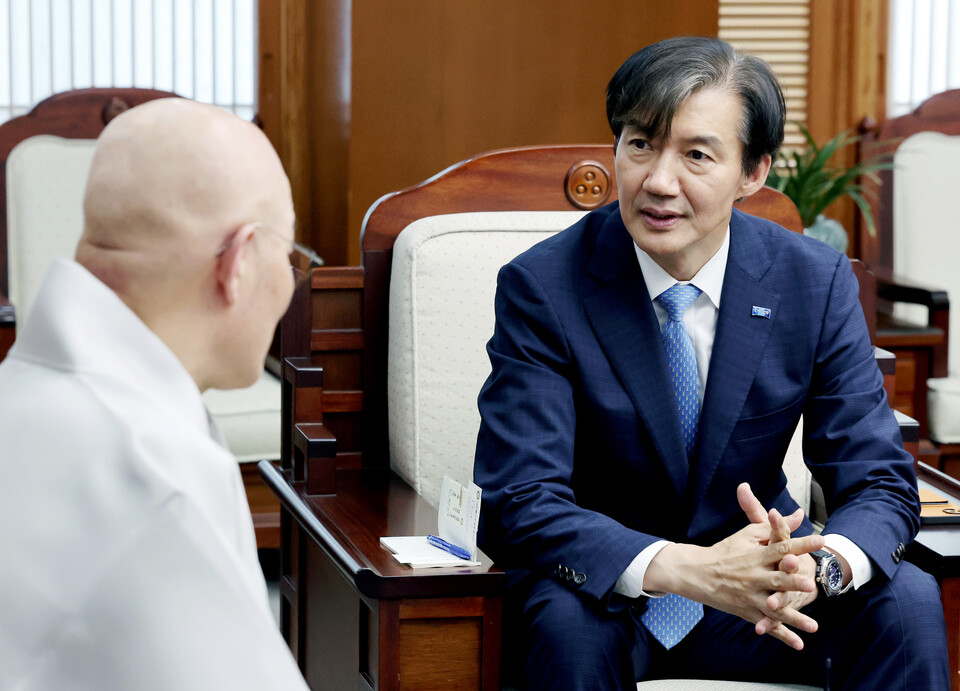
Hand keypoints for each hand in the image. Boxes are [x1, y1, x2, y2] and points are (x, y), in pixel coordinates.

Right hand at [646, 488, 822, 649]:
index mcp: (756, 556)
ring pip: (775, 609)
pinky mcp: (747, 611)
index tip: (819, 541)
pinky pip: (768, 624)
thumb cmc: (726, 550)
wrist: (697, 573)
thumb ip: (775, 526)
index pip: (781, 548)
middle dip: (792, 583)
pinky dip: (782, 636)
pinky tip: (799, 644)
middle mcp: (754, 577)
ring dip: (793, 617)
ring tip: (813, 626)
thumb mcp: (748, 535)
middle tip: (809, 584)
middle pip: (776, 580)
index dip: (800, 544)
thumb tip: (800, 515)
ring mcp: (750, 596)